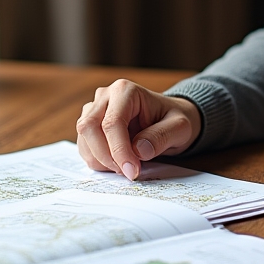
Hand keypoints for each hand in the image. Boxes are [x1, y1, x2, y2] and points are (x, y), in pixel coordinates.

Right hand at [76, 80, 201, 179]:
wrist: (169, 119)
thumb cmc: (173, 120)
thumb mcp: (179, 127)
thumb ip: (161, 137)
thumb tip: (138, 150)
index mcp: (125, 90)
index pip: (112, 122)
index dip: (119, 150)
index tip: (132, 170)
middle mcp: (105, 96)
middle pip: (90, 128)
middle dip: (106, 156)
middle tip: (127, 172)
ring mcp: (94, 109)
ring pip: (84, 138)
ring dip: (101, 160)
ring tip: (125, 167)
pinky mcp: (91, 125)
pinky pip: (84, 146)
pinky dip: (98, 161)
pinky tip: (117, 163)